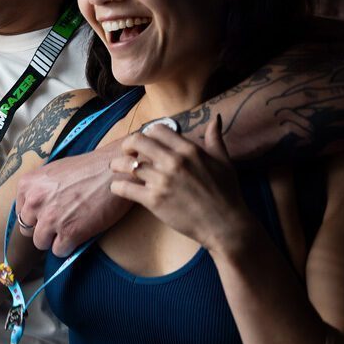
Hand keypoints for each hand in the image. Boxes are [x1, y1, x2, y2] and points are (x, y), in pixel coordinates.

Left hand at [16, 146, 133, 256]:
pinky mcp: (69, 232)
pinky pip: (59, 251)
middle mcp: (34, 202)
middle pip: (27, 230)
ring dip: (54, 240)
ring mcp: (50, 218)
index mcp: (27, 185)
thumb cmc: (88, 168)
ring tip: (70, 230)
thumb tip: (34, 206)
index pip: (21, 212)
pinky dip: (69, 247)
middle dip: (42, 229)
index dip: (35, 216)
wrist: (115, 171)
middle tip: (60, 223)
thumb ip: (38, 188)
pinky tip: (80, 235)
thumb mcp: (53, 171)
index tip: (47, 215)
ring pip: (41, 243)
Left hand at [109, 116, 252, 253]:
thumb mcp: (224, 161)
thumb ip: (215, 139)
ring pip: (127, 164)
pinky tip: (118, 187)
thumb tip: (215, 119)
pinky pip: (125, 188)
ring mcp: (162, 181)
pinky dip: (117, 187)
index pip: (157, 130)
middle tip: (127, 152)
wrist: (225, 224)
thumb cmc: (227, 193)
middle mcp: (173, 161)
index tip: (144, 142)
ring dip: (117, 164)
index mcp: (189, 150)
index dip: (147, 134)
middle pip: (137, 141)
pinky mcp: (153, 200)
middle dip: (127, 145)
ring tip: (116, 167)